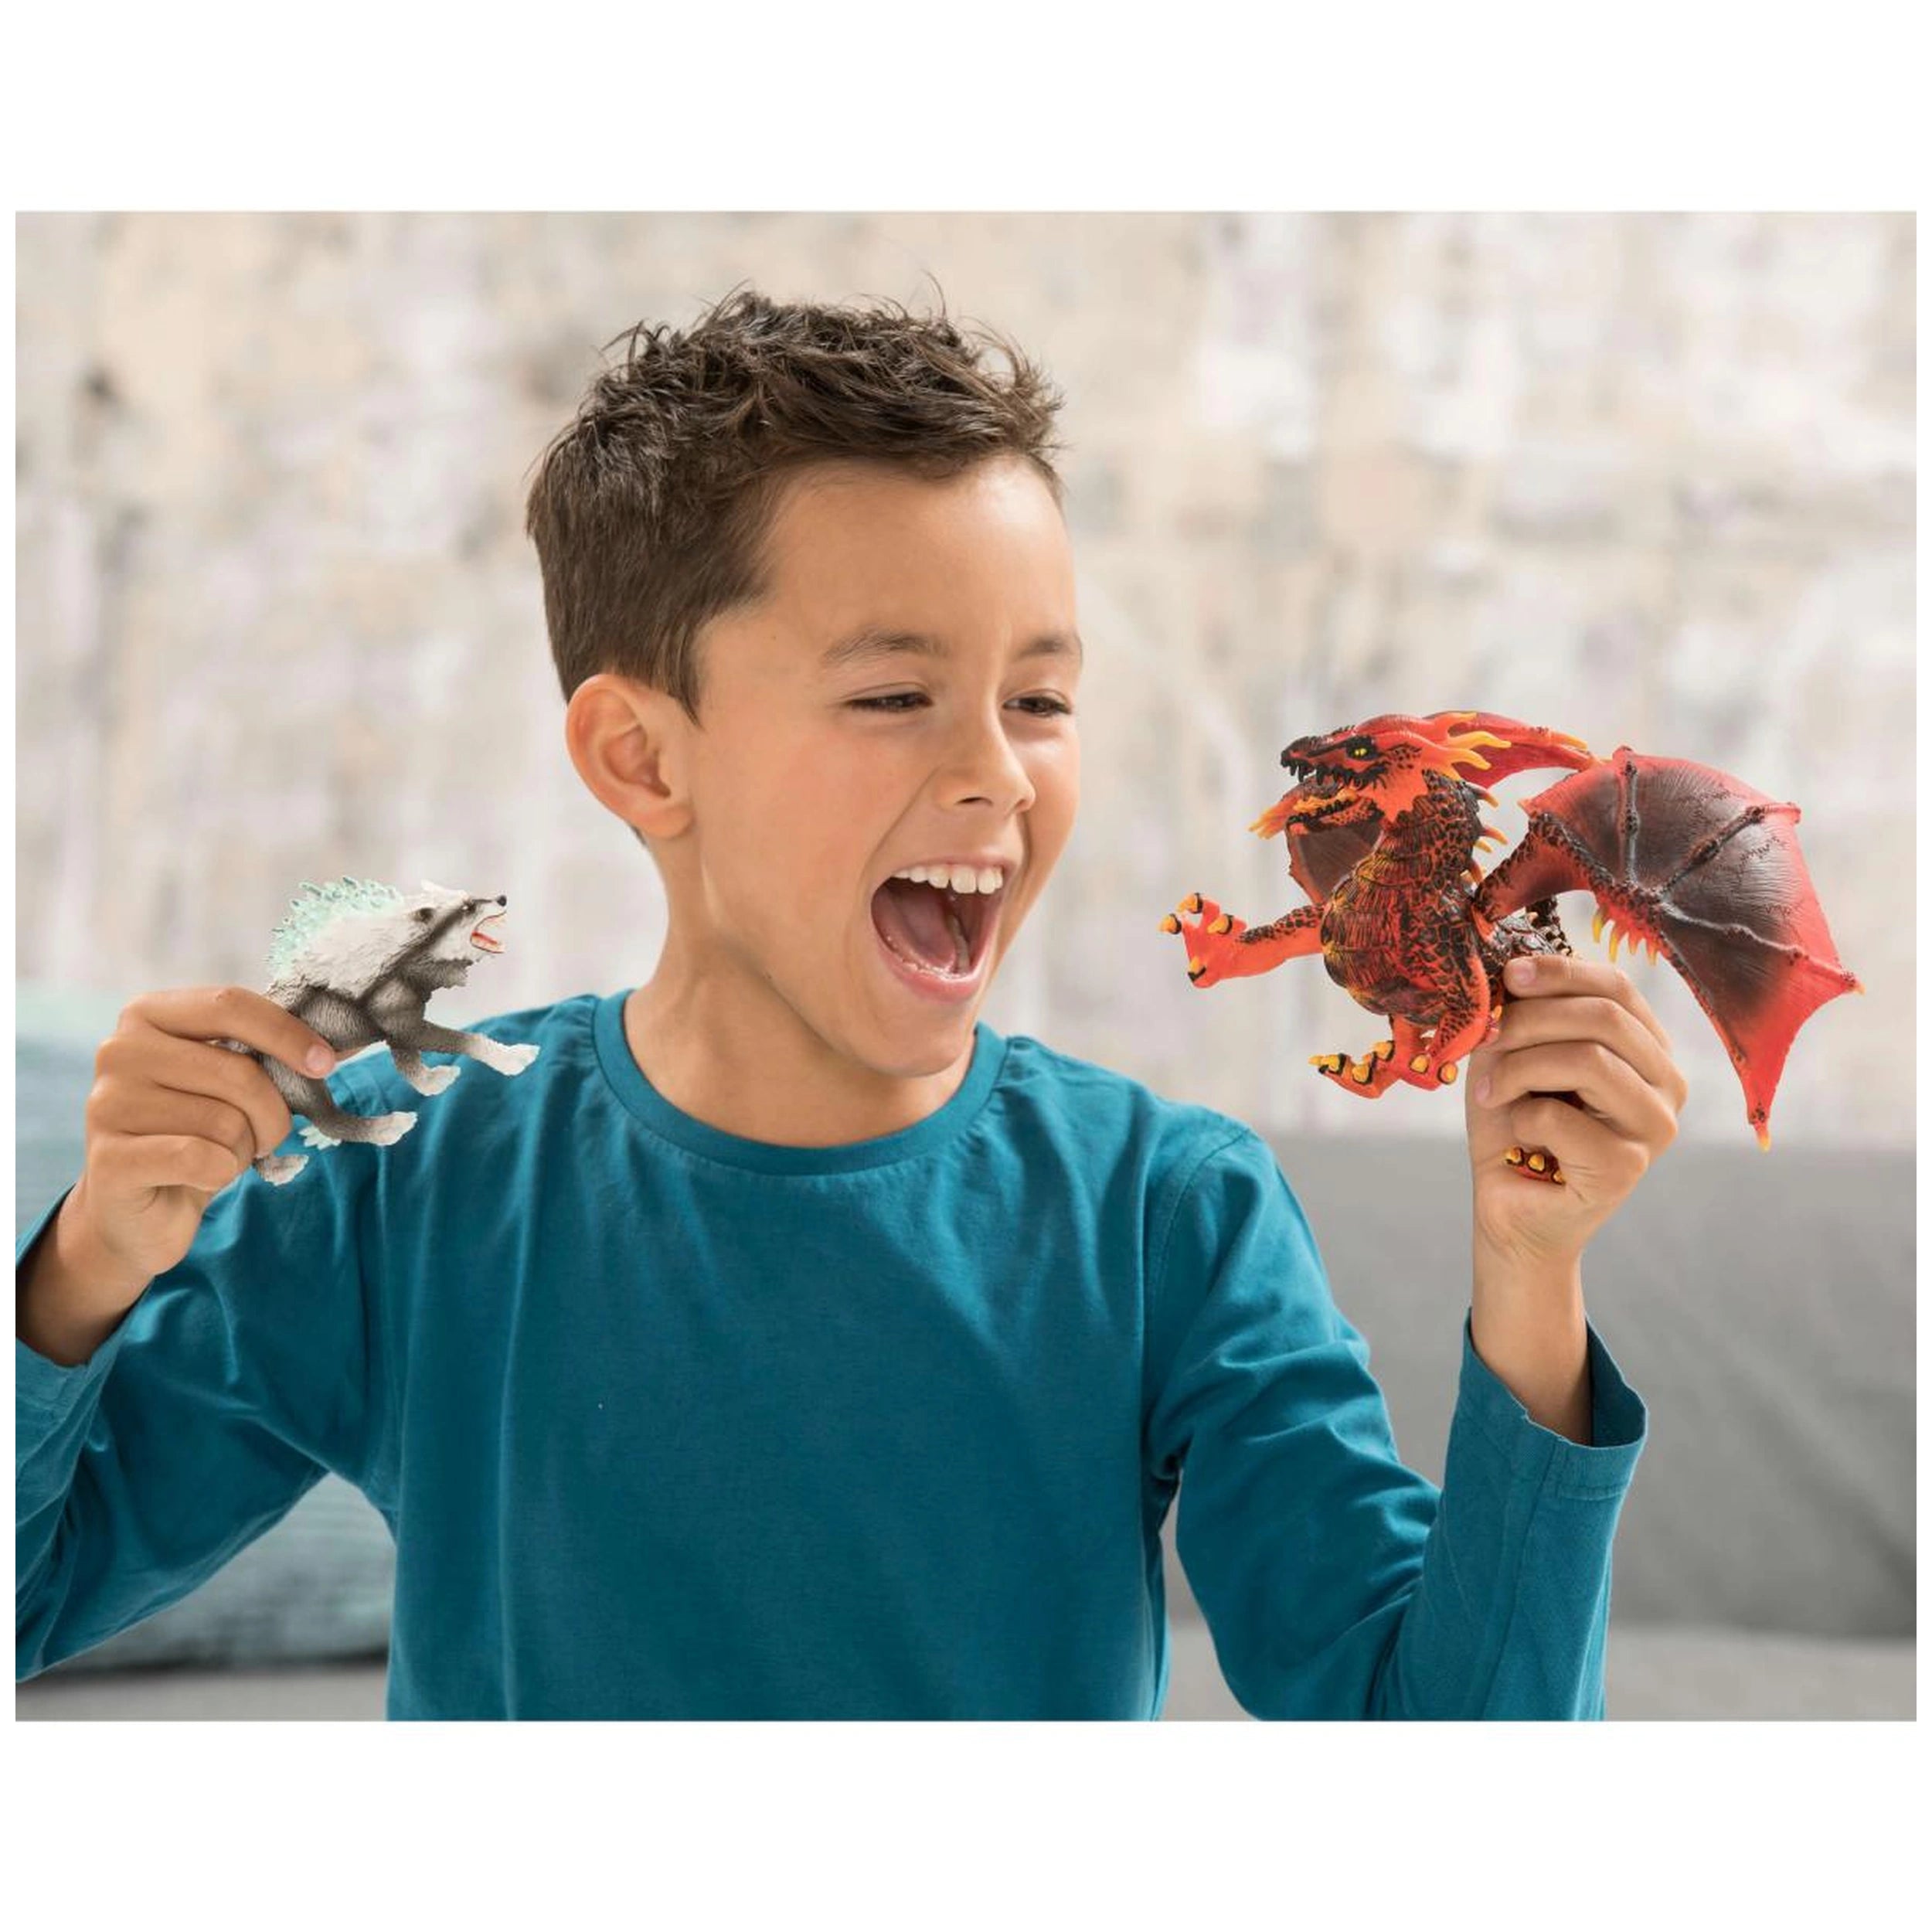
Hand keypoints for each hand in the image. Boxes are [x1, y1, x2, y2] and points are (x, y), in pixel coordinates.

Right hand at [68, 986, 338, 1291]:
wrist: (141, 1208)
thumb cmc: (196, 1133)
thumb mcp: (232, 1083)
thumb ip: (274, 1054)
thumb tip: (345, 1044)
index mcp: (148, 1014)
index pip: (230, 1004)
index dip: (287, 1034)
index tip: (325, 1064)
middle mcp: (119, 1050)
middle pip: (238, 1071)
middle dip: (272, 1114)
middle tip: (263, 1135)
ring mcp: (107, 1104)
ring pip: (225, 1122)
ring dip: (242, 1149)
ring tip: (217, 1155)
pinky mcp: (109, 1160)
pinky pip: (202, 1159)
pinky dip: (220, 1173)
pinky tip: (198, 1176)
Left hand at [1462, 953, 1688, 1271]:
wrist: (1509, 1208)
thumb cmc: (1514, 1124)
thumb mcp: (1515, 1053)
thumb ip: (1525, 1012)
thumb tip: (1515, 966)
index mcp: (1647, 1048)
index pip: (1617, 987)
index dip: (1559, 971)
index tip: (1508, 976)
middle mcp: (1668, 1083)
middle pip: (1603, 1018)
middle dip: (1527, 1020)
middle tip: (1482, 1039)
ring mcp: (1655, 1127)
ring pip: (1588, 1060)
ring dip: (1519, 1068)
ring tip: (1489, 1090)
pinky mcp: (1627, 1168)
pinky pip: (1561, 1116)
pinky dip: (1520, 1117)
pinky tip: (1515, 1135)